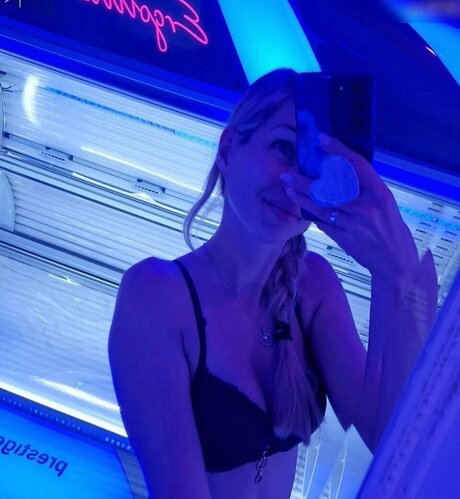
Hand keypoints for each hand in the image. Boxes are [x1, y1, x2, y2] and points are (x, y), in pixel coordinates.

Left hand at [280, 135, 419, 281]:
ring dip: (303, 198)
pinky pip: (324, 223)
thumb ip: (365, 189)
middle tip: (288, 174)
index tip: (322, 139)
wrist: (395, 261)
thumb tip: (339, 173)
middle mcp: (367, 206)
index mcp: (380, 192)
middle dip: (306, 181)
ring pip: (322, 207)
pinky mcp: (345, 238)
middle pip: (331, 188)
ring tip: (289, 189)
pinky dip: (313, 215)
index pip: (357, 165)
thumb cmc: (390, 227)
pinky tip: (302, 208)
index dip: (339, 151)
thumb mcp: (385, 202)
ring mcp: (355, 223)